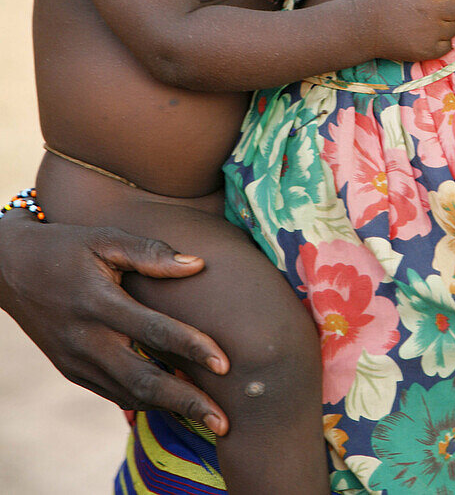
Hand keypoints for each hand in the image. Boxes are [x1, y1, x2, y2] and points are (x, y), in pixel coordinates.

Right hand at [0, 212, 230, 433]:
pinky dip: (146, 401)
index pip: (153, 330)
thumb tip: (198, 264)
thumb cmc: (66, 246)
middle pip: (143, 380)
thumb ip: (150, 252)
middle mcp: (85, 339)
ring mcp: (76, 361)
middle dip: (186, 402)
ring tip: (209, 415)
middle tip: (224, 421)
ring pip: (129, 394)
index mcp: (97, 303)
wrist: (9, 270)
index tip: (227, 364)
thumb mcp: (104, 238)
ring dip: (170, 407)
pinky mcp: (72, 371)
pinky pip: (113, 393)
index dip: (192, 348)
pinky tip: (175, 401)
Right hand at [365, 0, 454, 61]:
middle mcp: (430, 10)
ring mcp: (430, 32)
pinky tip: (425, 35)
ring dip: (447, 23)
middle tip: (441, 6)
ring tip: (428, 22)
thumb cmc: (389, 0)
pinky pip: (448, 44)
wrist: (366, 28)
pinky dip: (440, 40)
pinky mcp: (429, 51)